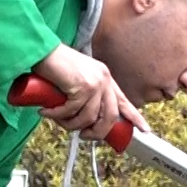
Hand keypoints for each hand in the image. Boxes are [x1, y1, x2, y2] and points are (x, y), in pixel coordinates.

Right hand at [30, 45, 148, 139]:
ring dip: (71, 125)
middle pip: (109, 117)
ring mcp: (95, 83)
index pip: (124, 101)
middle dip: (96, 133)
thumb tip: (86, 121)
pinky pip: (71, 112)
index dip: (134, 117)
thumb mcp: (78, 80)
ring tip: (57, 120)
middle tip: (83, 136)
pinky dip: (57, 116)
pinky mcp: (82, 87)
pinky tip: (46, 112)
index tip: (144, 130)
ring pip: (88, 118)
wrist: (42, 50)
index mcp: (105, 78)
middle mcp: (104, 79)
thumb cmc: (55, 65)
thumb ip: (86, 94)